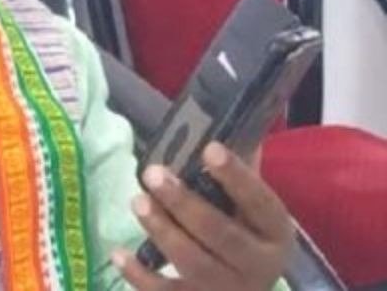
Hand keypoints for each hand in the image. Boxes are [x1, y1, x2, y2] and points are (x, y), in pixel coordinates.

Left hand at [111, 142, 293, 289]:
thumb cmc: (247, 238)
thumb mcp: (253, 211)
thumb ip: (241, 173)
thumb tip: (228, 120)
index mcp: (276, 233)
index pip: (260, 202)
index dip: (236, 177)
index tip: (209, 148)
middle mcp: (258, 265)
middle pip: (221, 235)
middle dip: (185, 204)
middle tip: (153, 174)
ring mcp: (228, 290)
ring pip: (194, 263)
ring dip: (163, 231)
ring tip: (137, 201)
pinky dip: (140, 276)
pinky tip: (118, 253)